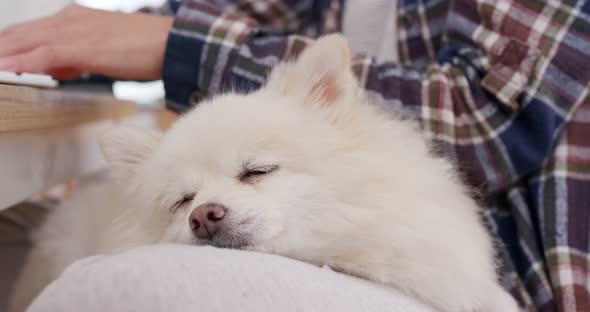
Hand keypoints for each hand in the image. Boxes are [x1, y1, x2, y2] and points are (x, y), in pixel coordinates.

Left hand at [0, 4, 173, 79]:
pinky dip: (18, 64)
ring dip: (4, 56)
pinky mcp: (79, 47)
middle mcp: (68, 20)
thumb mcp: (103, 50)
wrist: (169, 42)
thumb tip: (58, 68)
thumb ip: (76, 57)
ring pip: (23, 43)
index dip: (8, 46)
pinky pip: (39, 56)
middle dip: (1, 49)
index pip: (29, 31)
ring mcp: (72, 31)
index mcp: (74, 18)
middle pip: (19, 35)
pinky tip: (5, 71)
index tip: (0, 58)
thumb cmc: (144, 46)